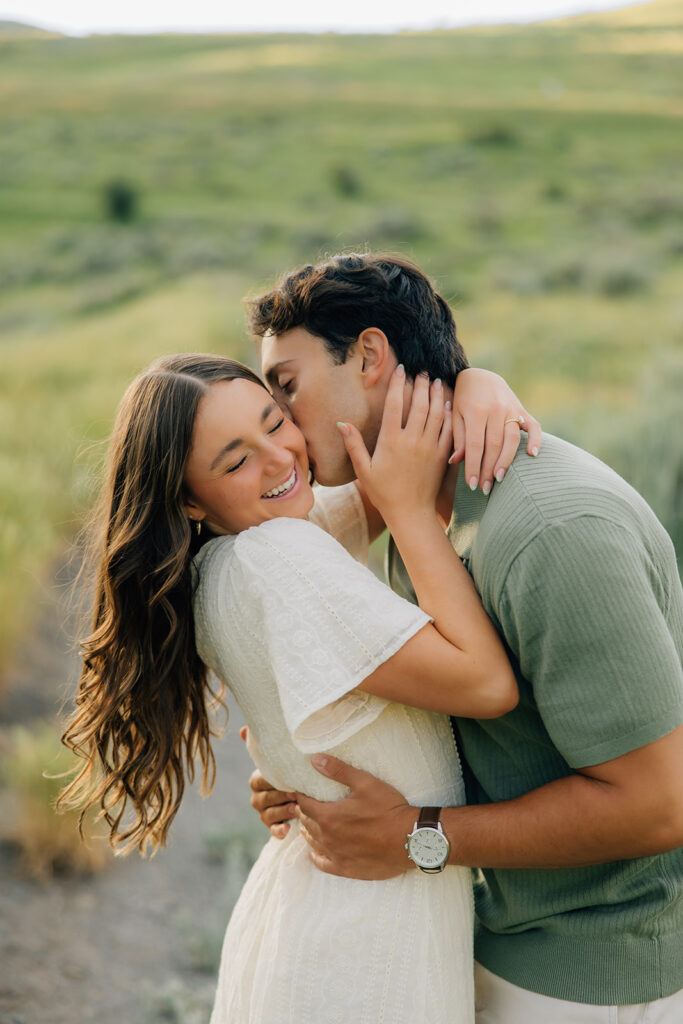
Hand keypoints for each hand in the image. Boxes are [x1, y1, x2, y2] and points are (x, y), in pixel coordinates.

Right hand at [241, 726, 296, 838]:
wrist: (299, 791)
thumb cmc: (288, 772)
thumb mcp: (279, 759)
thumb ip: (264, 747)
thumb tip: (243, 729)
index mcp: (256, 781)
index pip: (259, 781)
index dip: (272, 781)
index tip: (289, 779)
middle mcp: (257, 798)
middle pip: (265, 798)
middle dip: (280, 796)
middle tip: (296, 793)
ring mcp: (264, 813)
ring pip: (269, 814)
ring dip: (282, 812)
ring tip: (297, 808)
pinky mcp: (272, 827)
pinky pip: (273, 831)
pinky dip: (279, 831)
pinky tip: (287, 829)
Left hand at [296, 754, 415, 879]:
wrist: (409, 839)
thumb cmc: (389, 809)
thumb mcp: (365, 783)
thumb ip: (338, 771)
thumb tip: (315, 759)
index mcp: (329, 816)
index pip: (304, 805)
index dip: (302, 797)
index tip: (302, 792)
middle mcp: (328, 838)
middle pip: (306, 823)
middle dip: (305, 812)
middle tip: (307, 805)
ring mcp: (336, 855)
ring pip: (312, 842)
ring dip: (309, 831)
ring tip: (309, 824)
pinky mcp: (346, 868)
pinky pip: (322, 863)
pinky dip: (316, 856)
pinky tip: (315, 852)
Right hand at [337, 366, 451, 524]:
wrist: (411, 513)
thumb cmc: (384, 493)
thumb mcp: (364, 470)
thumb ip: (354, 445)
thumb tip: (341, 423)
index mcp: (390, 441)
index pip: (394, 404)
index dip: (397, 384)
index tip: (400, 370)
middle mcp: (412, 440)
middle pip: (418, 404)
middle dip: (421, 385)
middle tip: (422, 372)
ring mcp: (429, 447)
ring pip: (436, 413)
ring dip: (436, 395)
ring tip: (436, 382)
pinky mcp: (442, 455)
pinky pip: (448, 429)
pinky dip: (448, 414)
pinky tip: (447, 404)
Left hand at [450, 368, 541, 493]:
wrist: (479, 376)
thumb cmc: (462, 399)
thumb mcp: (455, 415)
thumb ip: (457, 438)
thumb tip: (456, 462)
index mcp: (475, 411)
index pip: (474, 445)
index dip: (473, 467)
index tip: (472, 485)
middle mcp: (495, 409)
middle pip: (493, 445)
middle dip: (489, 469)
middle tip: (485, 489)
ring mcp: (511, 408)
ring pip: (511, 439)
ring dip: (506, 461)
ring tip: (499, 479)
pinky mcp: (522, 409)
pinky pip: (533, 425)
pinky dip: (535, 439)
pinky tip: (533, 454)